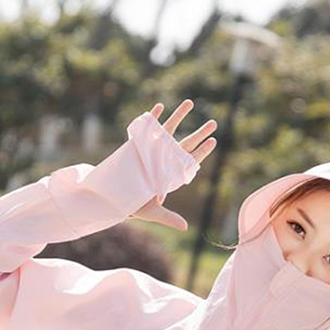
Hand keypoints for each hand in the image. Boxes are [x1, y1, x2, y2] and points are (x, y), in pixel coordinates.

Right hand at [130, 99, 216, 230]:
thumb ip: (169, 217)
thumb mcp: (153, 212)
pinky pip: (147, 127)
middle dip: (199, 133)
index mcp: (170, 174)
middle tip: (214, 123)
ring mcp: (152, 150)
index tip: (213, 142)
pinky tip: (159, 107)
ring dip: (179, 115)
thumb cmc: (135, 205)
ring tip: (190, 102)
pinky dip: (153, 117)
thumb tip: (185, 228)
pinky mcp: (138, 144)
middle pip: (185, 143)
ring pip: (169, 130)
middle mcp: (164, 159)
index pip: (189, 161)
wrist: (115, 196)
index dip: (201, 152)